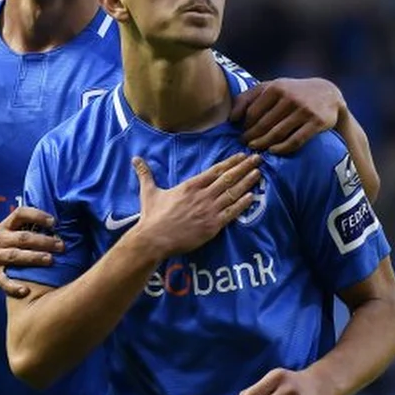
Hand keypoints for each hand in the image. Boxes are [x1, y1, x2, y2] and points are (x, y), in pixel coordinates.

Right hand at [0, 207, 63, 297]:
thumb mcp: (5, 231)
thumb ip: (25, 229)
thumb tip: (58, 228)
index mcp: (5, 226)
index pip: (20, 214)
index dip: (37, 215)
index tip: (53, 222)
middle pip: (23, 238)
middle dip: (43, 241)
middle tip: (61, 246)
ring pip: (15, 256)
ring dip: (33, 258)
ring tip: (51, 261)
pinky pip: (1, 281)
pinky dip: (13, 286)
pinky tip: (26, 291)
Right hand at [131, 153, 260, 258]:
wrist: (154, 239)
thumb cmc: (152, 216)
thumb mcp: (149, 191)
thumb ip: (145, 174)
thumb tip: (135, 159)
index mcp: (191, 186)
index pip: (216, 171)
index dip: (231, 162)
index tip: (242, 156)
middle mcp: (203, 195)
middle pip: (228, 178)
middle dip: (244, 168)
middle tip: (258, 159)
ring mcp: (209, 210)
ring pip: (233, 193)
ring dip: (247, 182)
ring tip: (259, 173)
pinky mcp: (212, 226)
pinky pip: (232, 213)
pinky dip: (243, 204)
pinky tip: (253, 196)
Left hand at [230, 78, 344, 154]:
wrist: (329, 94)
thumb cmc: (294, 92)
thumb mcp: (273, 87)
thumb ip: (250, 97)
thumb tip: (231, 117)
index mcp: (276, 87)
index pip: (253, 112)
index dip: (245, 125)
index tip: (241, 134)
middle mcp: (290, 97)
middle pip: (264, 124)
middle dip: (251, 137)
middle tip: (246, 145)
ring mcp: (304, 110)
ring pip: (278, 133)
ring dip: (263, 144)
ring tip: (256, 149)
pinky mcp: (316, 122)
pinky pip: (295, 140)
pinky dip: (282, 149)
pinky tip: (273, 151)